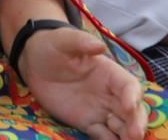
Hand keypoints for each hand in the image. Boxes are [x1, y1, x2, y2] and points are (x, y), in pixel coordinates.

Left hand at [17, 26, 146, 139]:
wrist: (33, 62)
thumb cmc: (51, 46)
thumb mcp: (62, 39)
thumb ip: (80, 42)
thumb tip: (99, 46)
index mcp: (110, 74)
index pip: (129, 86)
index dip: (132, 96)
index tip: (129, 105)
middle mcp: (111, 94)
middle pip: (132, 111)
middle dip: (136, 122)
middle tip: (134, 134)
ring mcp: (100, 110)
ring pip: (121, 126)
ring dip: (127, 135)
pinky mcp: (87, 122)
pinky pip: (103, 135)